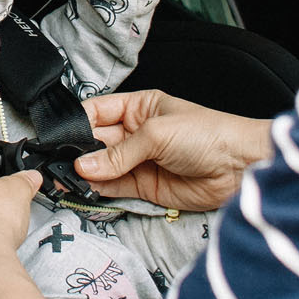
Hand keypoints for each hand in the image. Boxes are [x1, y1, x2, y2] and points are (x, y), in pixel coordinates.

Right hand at [74, 90, 271, 210]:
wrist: (241, 166)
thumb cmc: (209, 134)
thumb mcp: (157, 133)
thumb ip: (119, 153)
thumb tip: (85, 165)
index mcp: (139, 108)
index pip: (97, 112)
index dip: (77, 124)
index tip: (57, 137)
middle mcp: (136, 134)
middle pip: (96, 142)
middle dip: (77, 152)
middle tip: (57, 163)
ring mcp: (140, 162)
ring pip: (102, 168)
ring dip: (84, 174)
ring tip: (64, 179)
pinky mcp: (146, 187)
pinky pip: (114, 188)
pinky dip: (98, 191)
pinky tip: (84, 189)